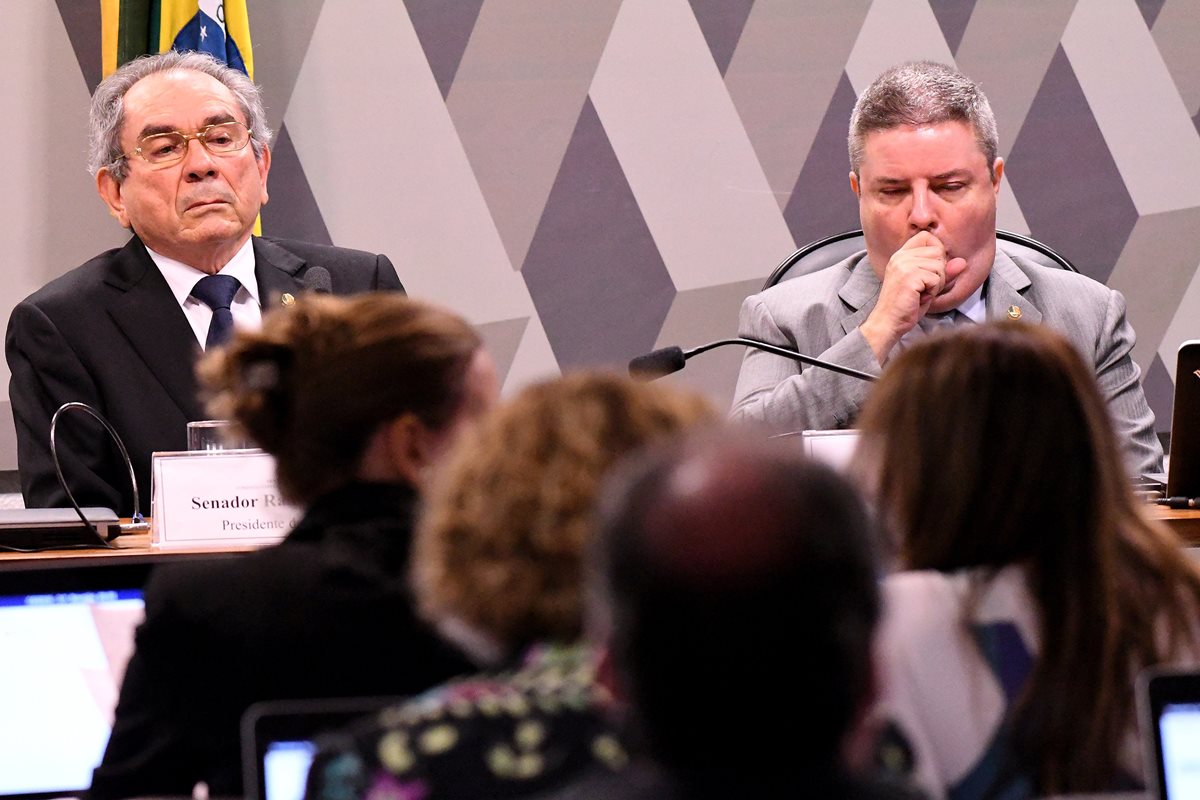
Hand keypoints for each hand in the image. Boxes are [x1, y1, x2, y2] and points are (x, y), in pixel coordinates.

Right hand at [859, 231, 966, 362]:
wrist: (888, 322)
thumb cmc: (906, 306)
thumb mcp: (927, 286)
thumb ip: (944, 272)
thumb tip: (962, 262)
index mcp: (901, 255)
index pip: (926, 236)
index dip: (937, 250)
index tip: (931, 269)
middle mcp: (901, 257)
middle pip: (937, 251)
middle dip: (939, 271)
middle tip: (925, 287)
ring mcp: (904, 265)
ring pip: (939, 265)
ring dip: (937, 283)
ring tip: (922, 293)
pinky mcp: (909, 276)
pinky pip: (936, 278)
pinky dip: (933, 291)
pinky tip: (920, 297)